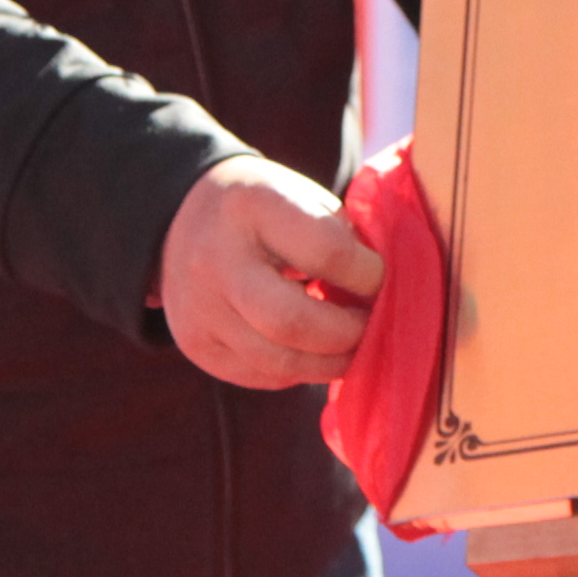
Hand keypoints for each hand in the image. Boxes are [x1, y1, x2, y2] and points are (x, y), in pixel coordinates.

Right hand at [161, 152, 385, 387]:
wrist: (187, 219)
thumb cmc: (270, 210)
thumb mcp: (304, 199)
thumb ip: (345, 241)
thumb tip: (390, 297)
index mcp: (253, 205)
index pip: (327, 253)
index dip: (369, 275)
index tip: (381, 279)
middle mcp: (215, 259)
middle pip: (292, 322)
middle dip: (349, 334)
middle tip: (374, 326)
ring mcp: (198, 308)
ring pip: (279, 362)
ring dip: (332, 362)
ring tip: (354, 345)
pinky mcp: (196, 345)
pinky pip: (264, 377)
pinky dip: (303, 370)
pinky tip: (317, 351)